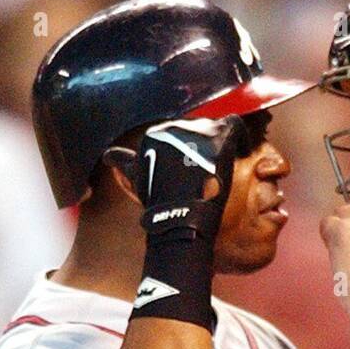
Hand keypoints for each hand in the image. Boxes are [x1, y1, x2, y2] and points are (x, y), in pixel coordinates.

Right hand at [105, 115, 248, 241]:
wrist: (181, 222)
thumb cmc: (160, 208)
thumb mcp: (138, 181)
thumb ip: (125, 164)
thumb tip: (109, 156)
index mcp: (152, 136)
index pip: (177, 133)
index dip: (187, 150)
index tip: (190, 170)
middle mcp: (172, 128)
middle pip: (197, 129)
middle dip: (203, 148)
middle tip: (207, 172)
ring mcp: (195, 133)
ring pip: (214, 129)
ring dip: (219, 147)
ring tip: (220, 169)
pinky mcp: (217, 139)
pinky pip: (234, 126)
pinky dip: (240, 138)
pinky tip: (240, 151)